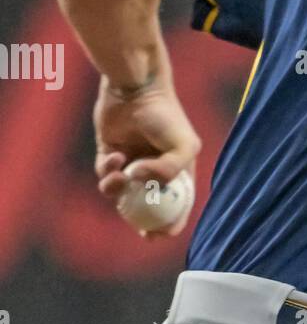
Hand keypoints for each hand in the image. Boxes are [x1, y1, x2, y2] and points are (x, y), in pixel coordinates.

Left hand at [94, 79, 200, 238]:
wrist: (136, 88)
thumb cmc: (165, 115)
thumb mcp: (183, 145)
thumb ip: (170, 171)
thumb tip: (139, 181)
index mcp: (177, 169)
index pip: (178, 203)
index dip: (173, 222)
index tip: (163, 234)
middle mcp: (154, 169)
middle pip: (148, 205)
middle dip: (143, 221)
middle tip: (141, 232)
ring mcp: (131, 162)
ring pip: (123, 193)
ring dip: (119, 192)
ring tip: (121, 178)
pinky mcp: (109, 153)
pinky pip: (105, 175)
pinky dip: (107, 172)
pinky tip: (115, 156)